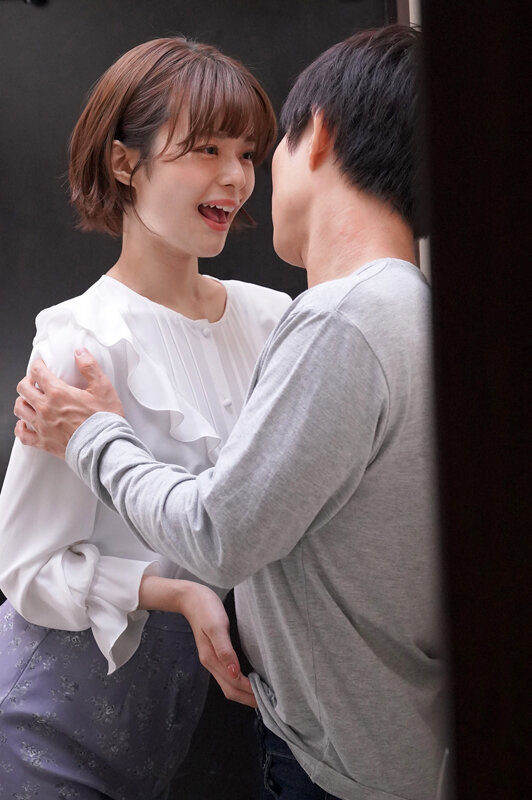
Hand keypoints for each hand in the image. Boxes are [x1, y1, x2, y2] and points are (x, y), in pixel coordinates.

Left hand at [14, 348, 123, 458]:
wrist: (104, 448)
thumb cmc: (105, 420)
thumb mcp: (103, 388)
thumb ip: (90, 367)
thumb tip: (80, 352)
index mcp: (58, 392)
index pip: (38, 372)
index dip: (38, 366)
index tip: (42, 365)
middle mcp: (45, 408)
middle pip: (23, 388)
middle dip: (27, 381)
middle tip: (36, 382)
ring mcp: (42, 426)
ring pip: (20, 409)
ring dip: (23, 402)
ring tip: (31, 400)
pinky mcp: (43, 443)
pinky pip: (23, 435)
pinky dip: (21, 428)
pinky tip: (26, 424)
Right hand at [178, 582, 257, 708]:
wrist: (191, 598)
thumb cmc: (206, 609)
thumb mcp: (216, 626)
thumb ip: (225, 649)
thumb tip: (235, 672)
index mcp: (211, 659)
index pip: (233, 684)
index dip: (249, 692)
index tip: (267, 697)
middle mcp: (211, 663)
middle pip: (230, 690)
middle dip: (248, 699)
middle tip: (269, 703)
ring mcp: (212, 660)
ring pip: (229, 685)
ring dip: (245, 693)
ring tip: (263, 695)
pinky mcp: (215, 654)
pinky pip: (228, 675)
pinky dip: (241, 682)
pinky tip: (251, 679)